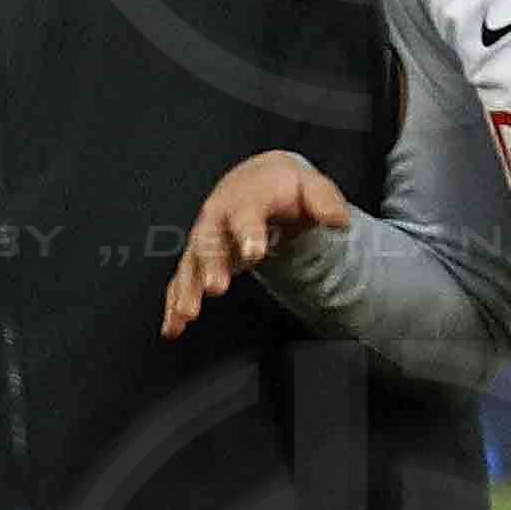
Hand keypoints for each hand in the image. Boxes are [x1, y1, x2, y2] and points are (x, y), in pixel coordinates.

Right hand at [160, 148, 351, 333]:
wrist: (257, 182)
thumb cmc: (282, 188)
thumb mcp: (311, 186)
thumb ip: (324, 201)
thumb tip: (338, 219)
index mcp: (247, 199)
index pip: (247, 214)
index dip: (249, 233)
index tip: (254, 252)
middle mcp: (219, 219)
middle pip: (210, 241)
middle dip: (211, 265)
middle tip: (216, 288)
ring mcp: (205, 240)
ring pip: (192, 263)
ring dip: (187, 289)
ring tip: (188, 314)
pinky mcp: (198, 260)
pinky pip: (182, 281)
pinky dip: (174, 303)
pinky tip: (172, 327)